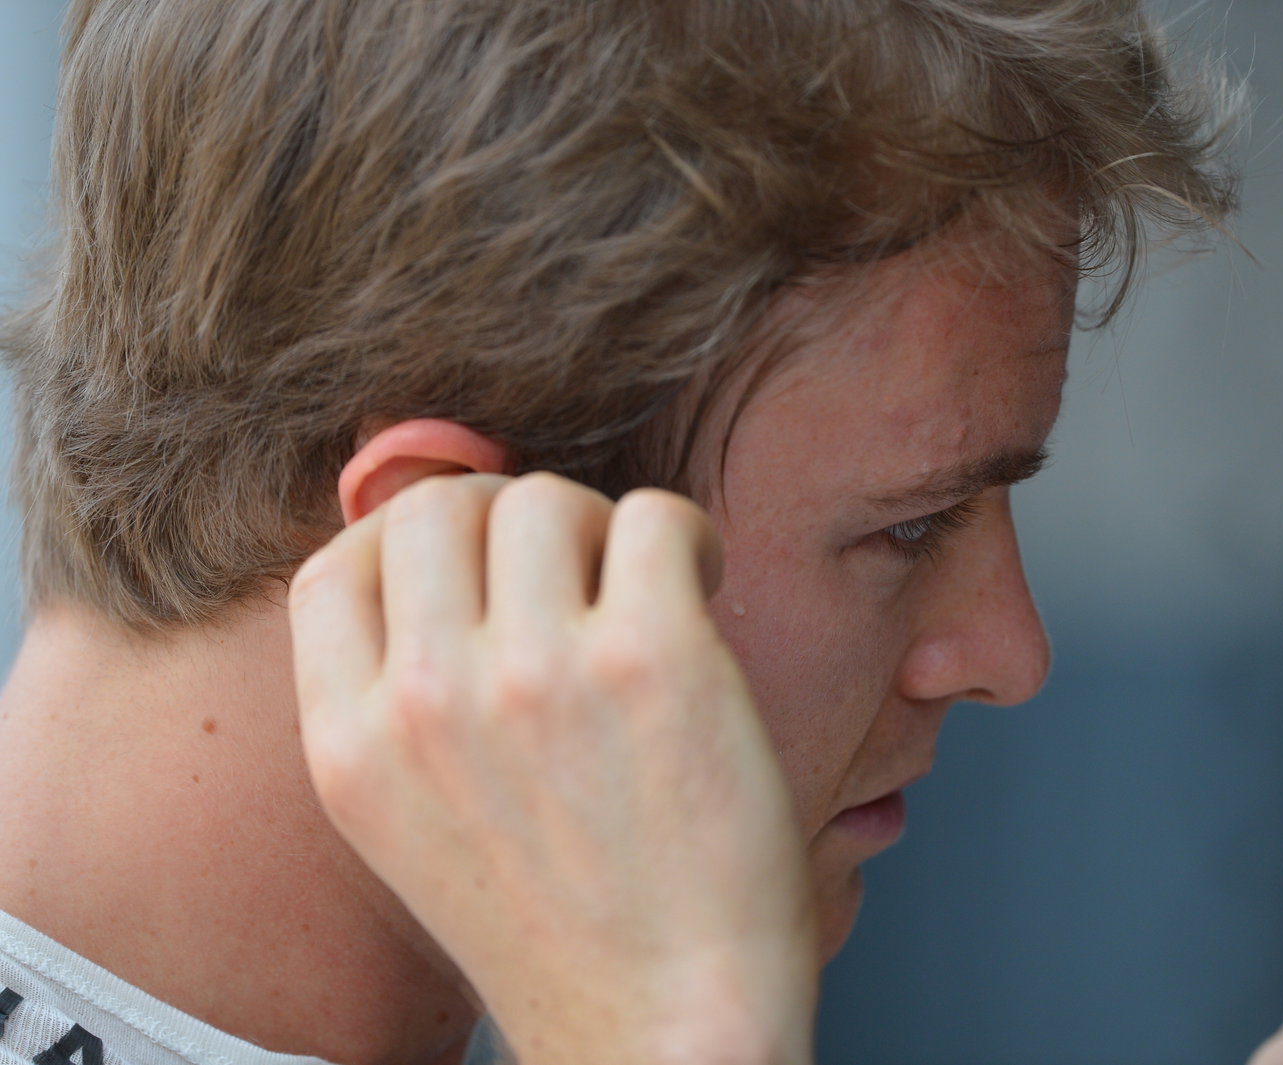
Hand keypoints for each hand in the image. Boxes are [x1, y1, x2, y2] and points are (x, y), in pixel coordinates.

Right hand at [288, 473, 816, 1064]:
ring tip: (641, 593)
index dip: (411, 542)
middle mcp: (427, 700)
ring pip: (544, 498)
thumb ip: (401, 696)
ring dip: (600, 529)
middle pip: (439, 508)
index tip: (483, 571)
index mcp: (349, 746)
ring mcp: (538, 674)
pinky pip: (653, 515)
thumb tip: (436, 547)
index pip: (334, 564)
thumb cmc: (561, 923)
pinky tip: (699, 588)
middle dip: (510, 522)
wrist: (660, 1023)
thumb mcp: (418, 822)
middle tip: (574, 576)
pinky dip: (683, 535)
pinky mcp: (651, 660)